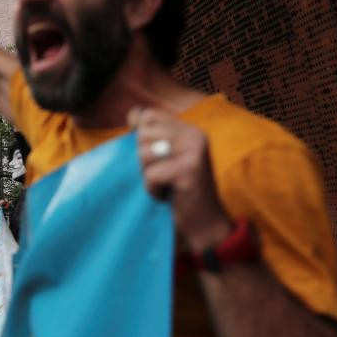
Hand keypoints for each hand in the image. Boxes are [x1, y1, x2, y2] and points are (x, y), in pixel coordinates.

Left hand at [129, 106, 231, 252]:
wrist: (205, 223)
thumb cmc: (179, 192)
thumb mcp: (165, 159)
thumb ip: (151, 136)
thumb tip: (132, 113)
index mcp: (189, 130)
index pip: (149, 115)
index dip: (140, 136)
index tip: (153, 158)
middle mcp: (195, 135)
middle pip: (142, 135)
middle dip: (143, 160)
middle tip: (162, 175)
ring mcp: (194, 151)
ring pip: (144, 153)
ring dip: (147, 175)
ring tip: (164, 184)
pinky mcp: (190, 170)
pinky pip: (151, 174)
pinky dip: (152, 189)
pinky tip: (167, 195)